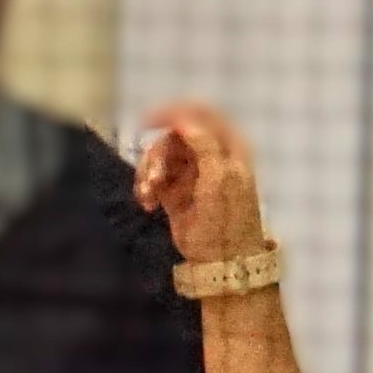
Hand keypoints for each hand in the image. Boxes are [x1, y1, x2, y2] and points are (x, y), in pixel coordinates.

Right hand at [128, 102, 272, 261]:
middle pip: (172, 136)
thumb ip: (203, 143)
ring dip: (148, 174)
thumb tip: (182, 118)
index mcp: (228, 145)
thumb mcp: (220, 177)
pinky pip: (152, 177)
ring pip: (158, 156)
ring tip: (148, 196)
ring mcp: (189, 172)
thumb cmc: (228, 217)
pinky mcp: (173, 191)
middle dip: (158, 156)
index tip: (146, 122)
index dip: (173, 112)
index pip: (200, 114)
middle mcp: (207, 154)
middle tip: (154, 180)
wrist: (221, 260)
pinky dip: (145, 187)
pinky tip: (147, 204)